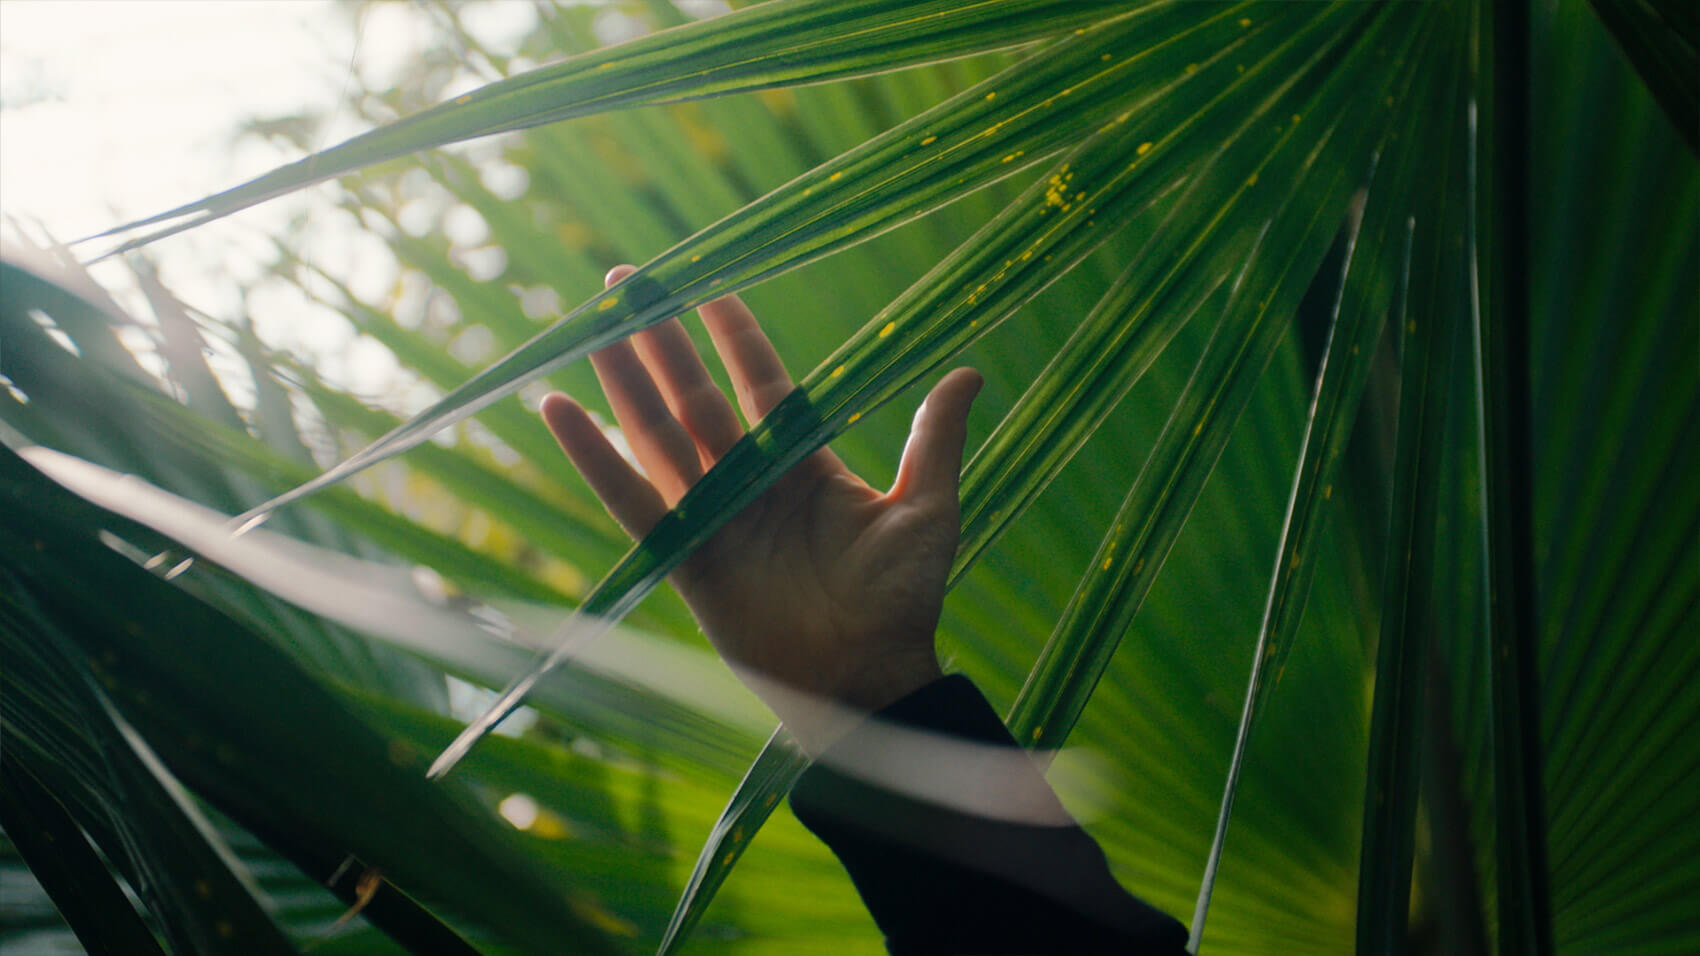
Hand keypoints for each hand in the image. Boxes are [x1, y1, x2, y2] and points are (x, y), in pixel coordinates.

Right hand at [541, 266, 981, 752]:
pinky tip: (560, 410)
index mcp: (804, 466)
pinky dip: (594, 457)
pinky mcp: (686, 558)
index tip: (706, 284)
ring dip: (623, 381)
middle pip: (695, 397)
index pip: (760, 383)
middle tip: (626, 283)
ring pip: (658, 434)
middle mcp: (752, 484)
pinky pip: (634, 500)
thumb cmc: (902, 601)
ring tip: (590, 327)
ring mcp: (715, 518)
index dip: (732, 333)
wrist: (870, 678)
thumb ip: (935, 440)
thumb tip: (969, 372)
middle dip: (661, 340)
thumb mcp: (927, 510)